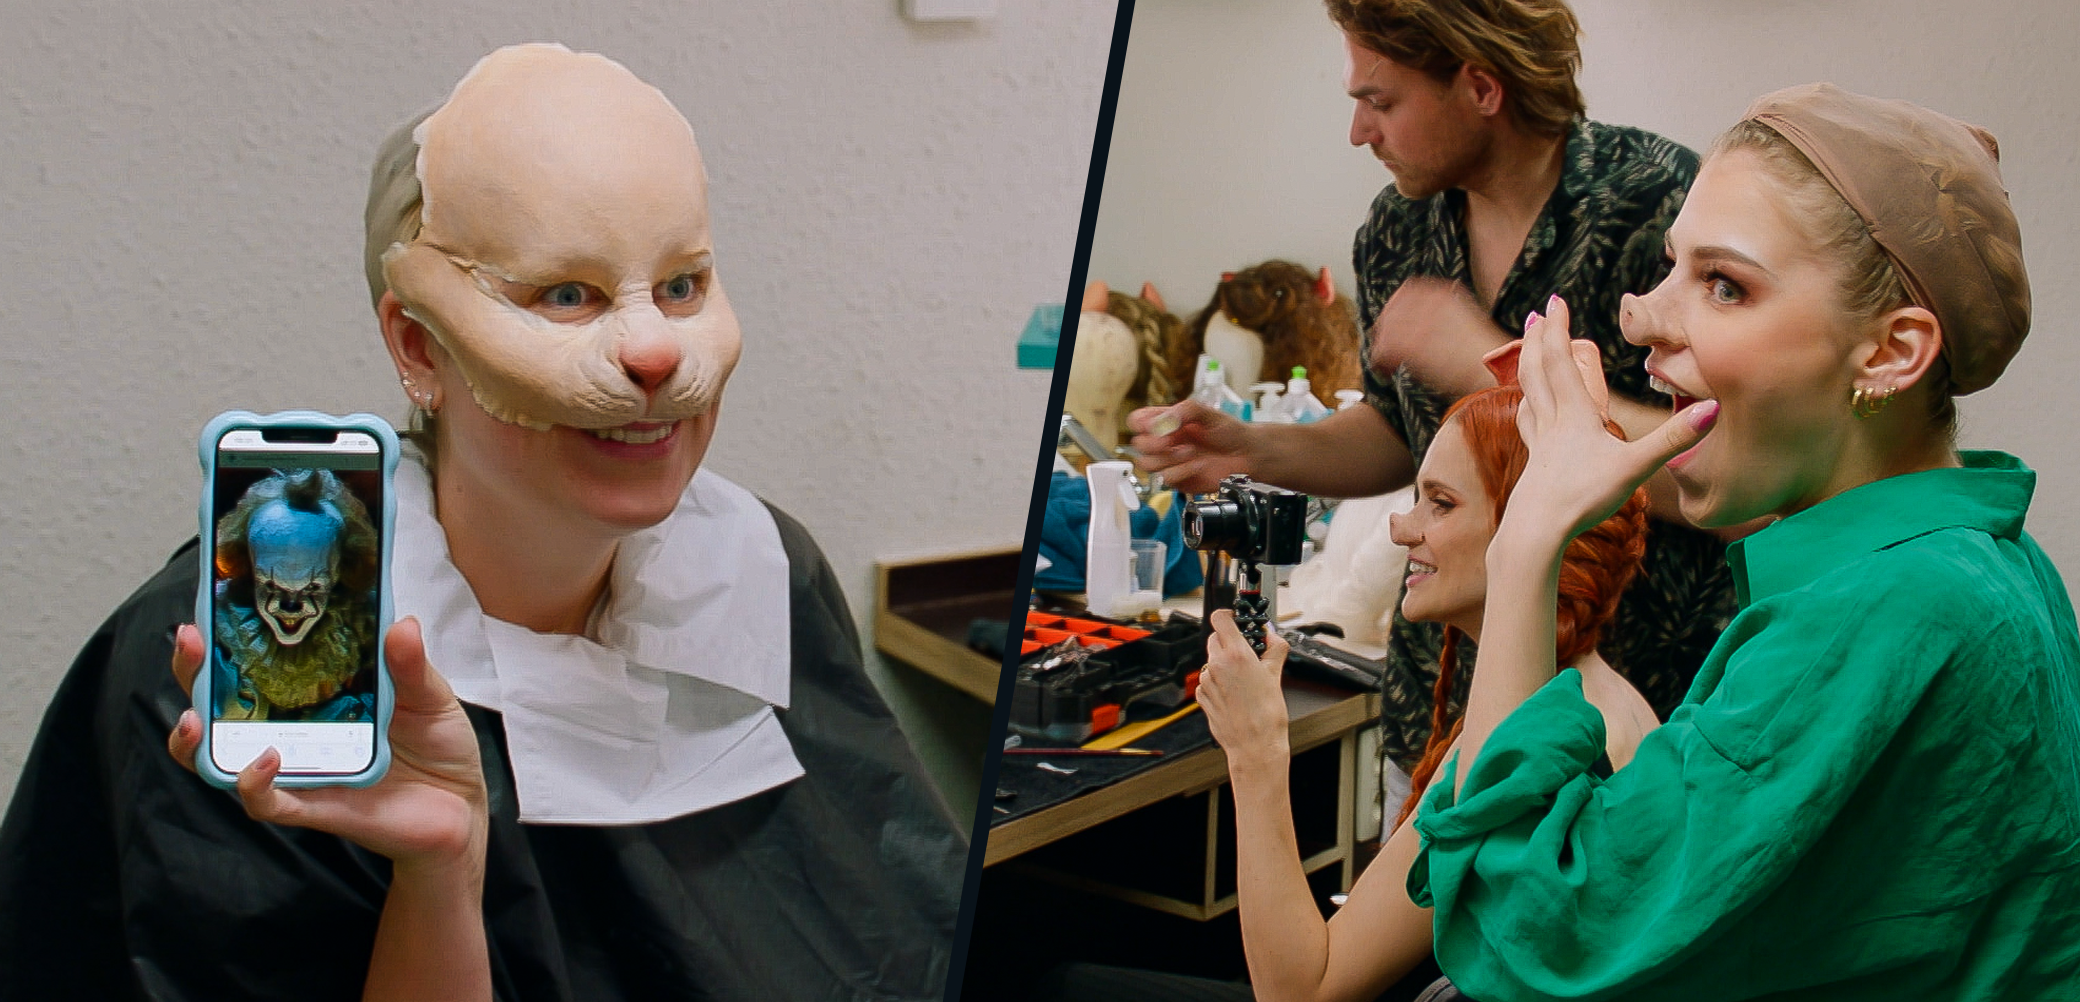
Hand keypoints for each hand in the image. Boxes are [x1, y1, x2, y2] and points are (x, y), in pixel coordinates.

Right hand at [167, 617, 489, 875]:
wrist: (462, 808)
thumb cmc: (439, 746)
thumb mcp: (430, 695)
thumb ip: (411, 665)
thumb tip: (401, 622)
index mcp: (315, 694)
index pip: (255, 663)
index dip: (225, 637)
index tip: (207, 605)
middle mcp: (294, 730)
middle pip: (219, 704)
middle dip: (193, 673)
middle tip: (190, 641)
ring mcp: (298, 769)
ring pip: (221, 759)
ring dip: (195, 740)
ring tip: (192, 717)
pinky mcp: (313, 808)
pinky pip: (267, 802)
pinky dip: (255, 785)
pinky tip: (265, 759)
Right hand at [1127, 399, 1256, 493]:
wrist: (1247, 455)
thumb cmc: (1229, 431)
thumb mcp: (1207, 412)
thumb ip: (1183, 412)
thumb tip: (1161, 423)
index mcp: (1166, 421)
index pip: (1137, 421)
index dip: (1141, 424)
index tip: (1156, 425)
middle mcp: (1164, 441)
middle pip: (1138, 444)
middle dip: (1155, 443)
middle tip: (1173, 440)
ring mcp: (1169, 461)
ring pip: (1147, 464)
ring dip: (1169, 458)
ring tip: (1191, 452)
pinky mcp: (1178, 479)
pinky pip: (1166, 479)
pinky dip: (1182, 471)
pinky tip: (1197, 465)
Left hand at [1196, 609, 1290, 776]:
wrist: (1255, 746)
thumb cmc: (1266, 716)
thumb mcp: (1276, 675)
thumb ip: (1274, 649)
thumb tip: (1273, 638)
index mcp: (1235, 655)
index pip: (1220, 618)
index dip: (1228, 615)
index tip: (1236, 619)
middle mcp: (1216, 665)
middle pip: (1215, 638)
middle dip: (1229, 641)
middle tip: (1247, 653)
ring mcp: (1206, 681)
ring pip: (1211, 660)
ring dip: (1224, 663)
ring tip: (1243, 680)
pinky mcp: (1202, 696)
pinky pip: (1208, 679)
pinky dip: (1218, 681)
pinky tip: (1235, 694)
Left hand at [1368, 277, 1508, 398]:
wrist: (1500, 373)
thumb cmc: (1490, 357)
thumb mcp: (1470, 322)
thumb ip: (1448, 316)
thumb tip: (1428, 324)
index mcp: (1446, 292)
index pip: (1409, 291)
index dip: (1398, 308)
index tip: (1396, 325)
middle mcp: (1430, 302)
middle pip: (1392, 309)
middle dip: (1387, 328)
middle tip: (1388, 348)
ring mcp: (1420, 322)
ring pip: (1385, 329)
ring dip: (1384, 345)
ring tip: (1388, 363)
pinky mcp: (1412, 346)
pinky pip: (1382, 350)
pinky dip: (1380, 362)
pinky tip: (1387, 371)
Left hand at [1506, 295, 1718, 545]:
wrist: (1535, 533)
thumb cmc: (1583, 500)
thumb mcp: (1636, 468)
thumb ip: (1674, 439)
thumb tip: (1713, 408)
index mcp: (1574, 416)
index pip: (1561, 360)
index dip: (1557, 329)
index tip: (1554, 301)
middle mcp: (1551, 423)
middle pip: (1537, 371)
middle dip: (1538, 340)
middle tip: (1538, 315)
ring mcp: (1538, 445)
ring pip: (1528, 396)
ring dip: (1527, 369)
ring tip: (1528, 354)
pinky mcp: (1534, 465)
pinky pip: (1528, 425)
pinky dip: (1527, 408)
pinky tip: (1529, 412)